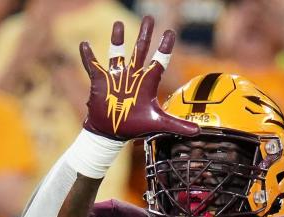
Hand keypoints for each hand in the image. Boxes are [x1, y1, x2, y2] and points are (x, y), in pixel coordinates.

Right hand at [79, 15, 198, 139]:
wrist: (112, 132)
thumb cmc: (135, 127)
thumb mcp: (158, 124)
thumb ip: (178, 124)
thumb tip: (198, 131)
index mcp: (147, 83)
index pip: (159, 61)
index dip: (164, 47)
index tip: (170, 32)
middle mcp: (133, 76)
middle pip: (140, 50)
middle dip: (145, 34)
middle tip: (149, 18)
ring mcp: (116, 77)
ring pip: (117, 53)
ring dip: (117, 39)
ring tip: (118, 23)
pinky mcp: (100, 81)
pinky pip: (93, 66)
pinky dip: (88, 56)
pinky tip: (84, 44)